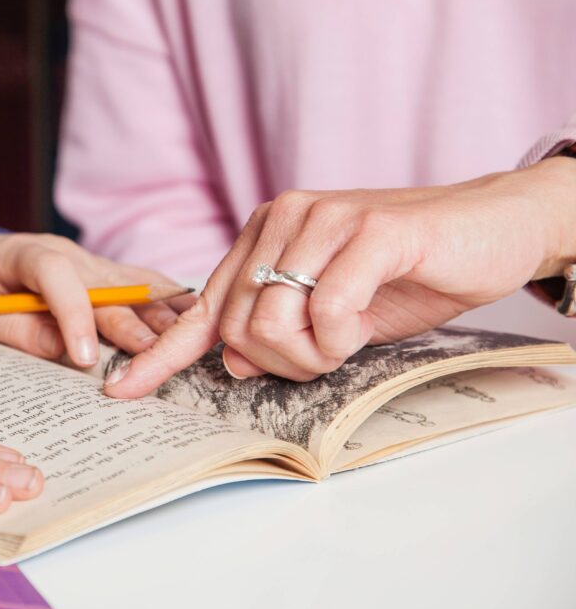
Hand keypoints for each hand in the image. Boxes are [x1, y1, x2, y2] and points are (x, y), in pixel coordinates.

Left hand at [0, 232, 195, 365]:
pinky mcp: (101, 272)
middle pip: (106, 286)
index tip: (86, 357)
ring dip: (159, 314)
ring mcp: (88, 260)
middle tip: (153, 359)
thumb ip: (16, 328)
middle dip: (131, 324)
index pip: (56, 275)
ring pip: (132, 284)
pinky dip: (164, 301)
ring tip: (187, 341)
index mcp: (25, 253)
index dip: (74, 315)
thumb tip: (65, 352)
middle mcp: (66, 252)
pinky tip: (191, 317)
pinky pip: (138, 283)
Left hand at [105, 158, 575, 395]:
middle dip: (280, 363)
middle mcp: (281, 218)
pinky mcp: (369, 230)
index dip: (160, 354)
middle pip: (238, 326)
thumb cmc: (407, 273)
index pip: (203, 306)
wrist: (488, 229)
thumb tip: (236, 361)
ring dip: (313, 354)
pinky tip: (363, 327)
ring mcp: (322, 219)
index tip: (121, 390)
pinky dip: (342, 338)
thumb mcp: (333, 315)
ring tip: (349, 338)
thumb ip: (280, 332)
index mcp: (262, 236)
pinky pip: (327, 310)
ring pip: (272, 321)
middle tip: (326, 354)